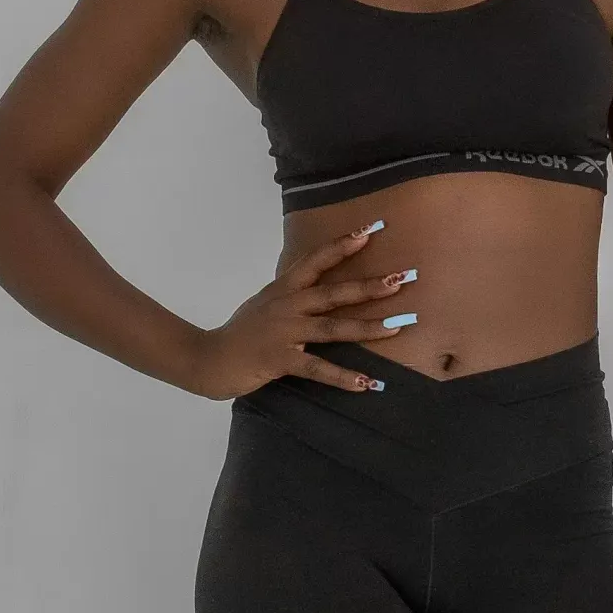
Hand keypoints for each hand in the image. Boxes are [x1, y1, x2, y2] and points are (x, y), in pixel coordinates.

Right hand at [193, 220, 417, 397]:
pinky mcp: (280, 360)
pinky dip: (344, 378)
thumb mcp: (266, 302)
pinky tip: (367, 384)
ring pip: (333, 329)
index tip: (373, 228)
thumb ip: (292, 292)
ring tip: (399, 327)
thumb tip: (317, 283)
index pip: (317, 259)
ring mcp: (284, 332)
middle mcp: (287, 305)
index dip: (344, 243)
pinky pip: (318, 369)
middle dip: (371, 285)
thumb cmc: (241, 332)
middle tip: (404, 277)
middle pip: (334, 292)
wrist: (208, 358)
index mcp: (285, 289)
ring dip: (368, 328)